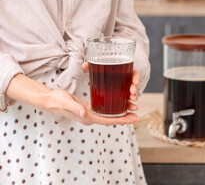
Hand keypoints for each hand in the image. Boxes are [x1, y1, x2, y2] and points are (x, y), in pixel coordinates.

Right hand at [6, 74, 139, 125]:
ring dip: (121, 113)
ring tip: (132, 109)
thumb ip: (75, 107)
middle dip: (125, 118)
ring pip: (109, 115)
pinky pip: (104, 111)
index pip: (108, 120)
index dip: (121, 120)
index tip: (133, 119)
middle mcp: (90, 117)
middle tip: (137, 115)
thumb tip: (85, 113)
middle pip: (111, 119)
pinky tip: (119, 105)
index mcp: (87, 117)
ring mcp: (90, 114)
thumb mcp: (66, 101)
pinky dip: (113, 109)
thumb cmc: (57, 100)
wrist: (50, 100)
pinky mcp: (89, 108)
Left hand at [82, 62, 139, 110]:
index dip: (136, 78)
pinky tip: (131, 111)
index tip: (135, 82)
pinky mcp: (123, 99)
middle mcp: (128, 82)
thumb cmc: (104, 74)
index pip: (134, 74)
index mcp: (126, 73)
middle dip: (135, 89)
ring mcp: (126, 91)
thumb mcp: (98, 71)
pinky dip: (130, 107)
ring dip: (134, 98)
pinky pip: (128, 103)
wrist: (102, 82)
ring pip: (132, 95)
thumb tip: (84, 65)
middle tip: (132, 92)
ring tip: (134, 102)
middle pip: (135, 85)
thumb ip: (92, 68)